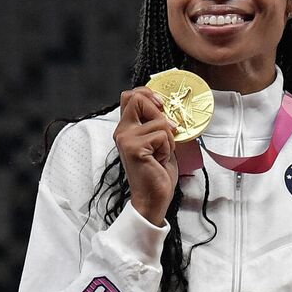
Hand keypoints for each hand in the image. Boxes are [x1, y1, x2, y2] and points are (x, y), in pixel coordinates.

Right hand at [113, 87, 178, 225]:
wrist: (153, 198)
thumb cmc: (157, 173)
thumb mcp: (160, 143)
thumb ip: (158, 125)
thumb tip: (168, 108)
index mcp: (127, 128)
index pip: (130, 96)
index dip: (148, 94)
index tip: (161, 105)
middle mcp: (123, 131)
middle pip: (137, 98)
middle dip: (159, 111)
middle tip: (168, 129)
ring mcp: (126, 139)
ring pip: (158, 120)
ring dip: (169, 137)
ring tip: (162, 153)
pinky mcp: (134, 148)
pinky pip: (162, 135)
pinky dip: (168, 147)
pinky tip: (159, 159)